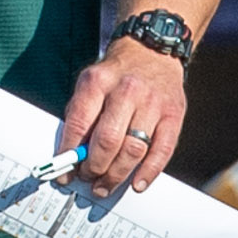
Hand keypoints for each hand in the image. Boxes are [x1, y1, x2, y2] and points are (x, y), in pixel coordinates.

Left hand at [60, 36, 186, 195]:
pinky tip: (137, 184)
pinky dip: (149, 172)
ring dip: (117, 175)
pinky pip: (163, 150)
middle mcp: (126, 91)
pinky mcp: (173, 114)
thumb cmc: (116, 74)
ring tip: (105, 185)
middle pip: (108, 140)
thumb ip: (80, 116)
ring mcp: (153, 103)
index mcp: (98, 82)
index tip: (64, 171)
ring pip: (134, 149)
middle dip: (94, 167)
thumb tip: (71, 155)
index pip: (79, 124)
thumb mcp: (90, 83)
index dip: (69, 153)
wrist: (153, 51)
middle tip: (88, 179)